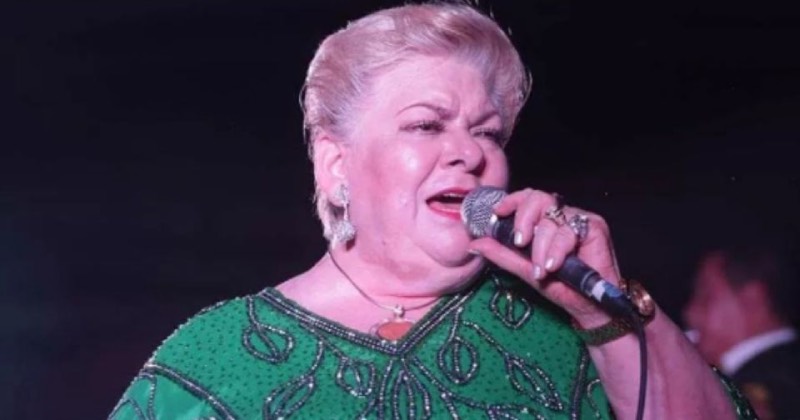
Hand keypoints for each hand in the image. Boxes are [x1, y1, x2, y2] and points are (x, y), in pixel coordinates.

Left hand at [468, 188, 620, 327]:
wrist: (589, 306)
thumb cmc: (561, 286)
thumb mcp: (524, 270)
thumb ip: (501, 254)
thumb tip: (475, 244)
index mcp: (544, 221)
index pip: (527, 198)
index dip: (512, 200)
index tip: (498, 213)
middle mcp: (561, 217)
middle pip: (539, 198)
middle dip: (524, 218)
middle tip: (519, 242)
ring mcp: (578, 220)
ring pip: (551, 219)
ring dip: (541, 247)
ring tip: (541, 270)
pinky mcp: (595, 227)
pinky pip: (569, 231)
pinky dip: (557, 249)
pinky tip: (554, 265)